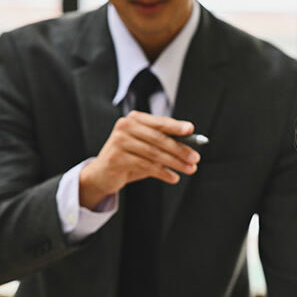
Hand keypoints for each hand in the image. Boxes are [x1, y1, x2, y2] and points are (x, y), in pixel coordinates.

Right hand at [78, 111, 200, 208]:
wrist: (102, 174)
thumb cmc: (128, 158)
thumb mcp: (145, 147)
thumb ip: (162, 143)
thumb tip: (189, 147)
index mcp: (134, 119)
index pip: (159, 122)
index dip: (176, 126)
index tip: (191, 130)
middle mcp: (125, 127)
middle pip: (158, 139)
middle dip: (180, 149)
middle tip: (195, 158)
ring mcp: (119, 142)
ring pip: (154, 153)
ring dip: (175, 163)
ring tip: (189, 169)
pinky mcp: (116, 158)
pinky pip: (145, 166)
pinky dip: (162, 173)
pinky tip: (173, 177)